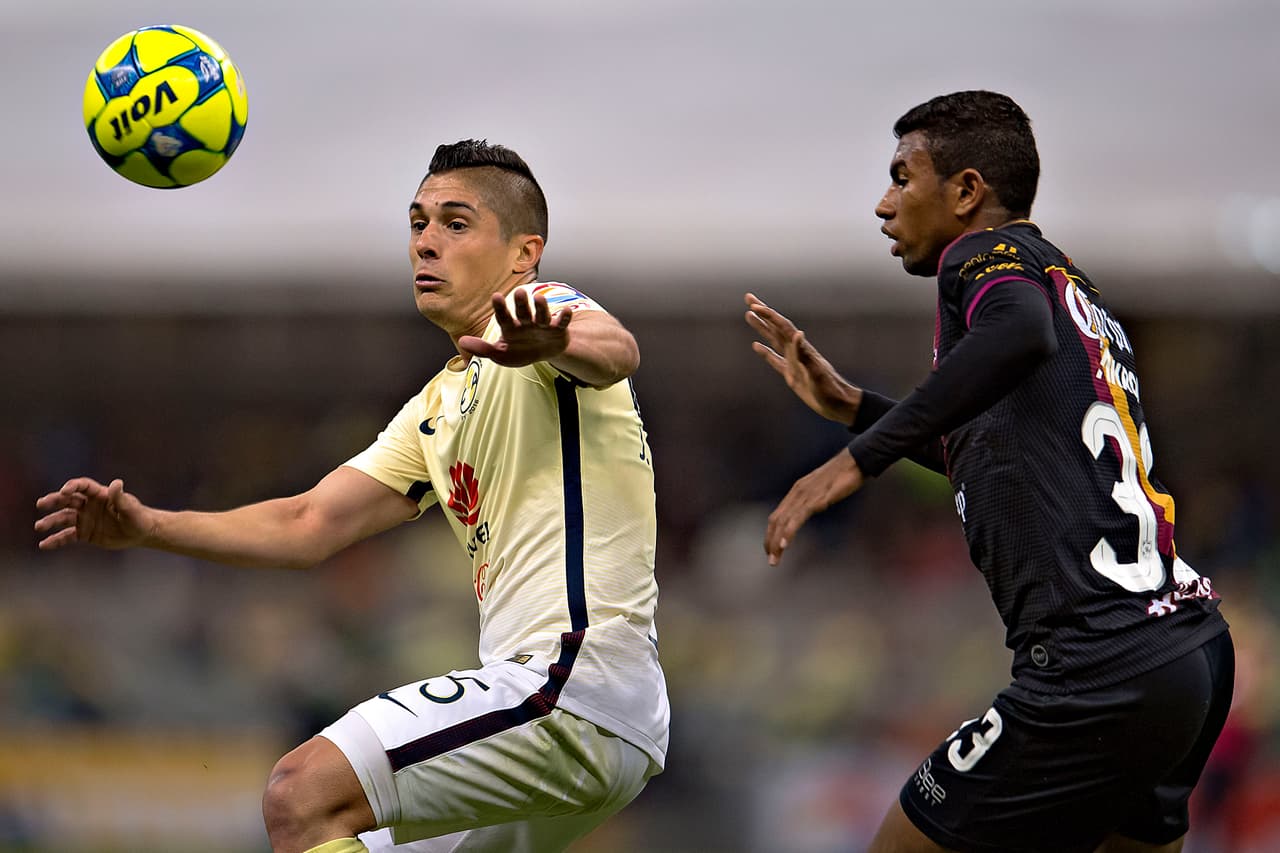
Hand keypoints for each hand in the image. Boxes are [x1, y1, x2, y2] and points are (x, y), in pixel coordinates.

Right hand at [34, 477, 152, 550]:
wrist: (140, 533)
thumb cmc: (138, 517)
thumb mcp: (130, 509)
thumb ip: (121, 498)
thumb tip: (116, 483)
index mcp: (99, 495)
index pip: (82, 486)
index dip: (72, 486)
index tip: (64, 491)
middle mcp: (88, 505)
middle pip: (68, 500)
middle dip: (54, 501)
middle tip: (41, 504)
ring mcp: (84, 519)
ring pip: (64, 518)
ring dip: (51, 521)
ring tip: (39, 526)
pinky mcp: (84, 533)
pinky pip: (67, 536)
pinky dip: (56, 540)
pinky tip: (44, 545)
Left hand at [458, 290, 572, 366]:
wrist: (544, 353)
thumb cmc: (520, 350)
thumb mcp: (500, 354)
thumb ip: (482, 349)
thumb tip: (462, 342)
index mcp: (511, 327)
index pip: (503, 317)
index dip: (500, 308)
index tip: (496, 296)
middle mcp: (526, 322)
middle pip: (523, 311)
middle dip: (521, 302)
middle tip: (519, 291)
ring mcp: (542, 324)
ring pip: (541, 314)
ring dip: (541, 307)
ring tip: (539, 298)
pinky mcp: (557, 329)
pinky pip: (561, 322)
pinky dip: (564, 317)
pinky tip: (565, 312)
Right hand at [744, 292, 860, 424]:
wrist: (839, 404)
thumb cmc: (830, 390)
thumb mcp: (817, 373)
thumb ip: (805, 354)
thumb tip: (797, 334)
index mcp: (801, 349)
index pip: (782, 327)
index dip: (768, 315)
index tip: (753, 305)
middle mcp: (796, 351)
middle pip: (776, 327)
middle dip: (763, 312)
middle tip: (748, 298)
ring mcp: (793, 362)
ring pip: (773, 340)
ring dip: (762, 327)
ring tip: (749, 315)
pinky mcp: (791, 374)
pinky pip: (775, 359)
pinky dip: (765, 352)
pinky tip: (756, 346)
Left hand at [765, 450, 863, 565]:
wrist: (856, 461)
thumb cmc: (843, 475)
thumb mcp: (824, 489)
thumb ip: (815, 499)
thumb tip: (812, 509)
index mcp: (797, 491)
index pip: (777, 516)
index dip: (771, 534)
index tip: (771, 549)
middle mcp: (797, 493)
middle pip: (776, 520)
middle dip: (770, 542)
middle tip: (771, 560)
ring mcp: (805, 495)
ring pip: (784, 521)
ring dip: (777, 542)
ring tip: (775, 558)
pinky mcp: (816, 499)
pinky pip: (798, 517)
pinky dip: (789, 532)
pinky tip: (785, 544)